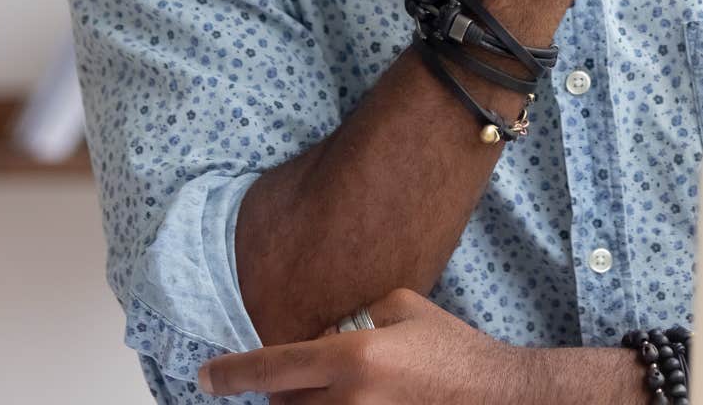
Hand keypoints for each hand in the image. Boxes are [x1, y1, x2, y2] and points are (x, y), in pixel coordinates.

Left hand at [197, 288, 530, 403]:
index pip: (271, 368)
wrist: (496, 396)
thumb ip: (353, 316)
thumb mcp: (402, 307)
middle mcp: (349, 402)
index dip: (230, 374)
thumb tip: (323, 332)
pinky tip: (351, 397)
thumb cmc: (451, 347)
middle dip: (283, 390)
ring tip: (337, 386)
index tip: (206, 377)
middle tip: (302, 375)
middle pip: (283, 404)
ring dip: (306, 404)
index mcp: (353, 358)